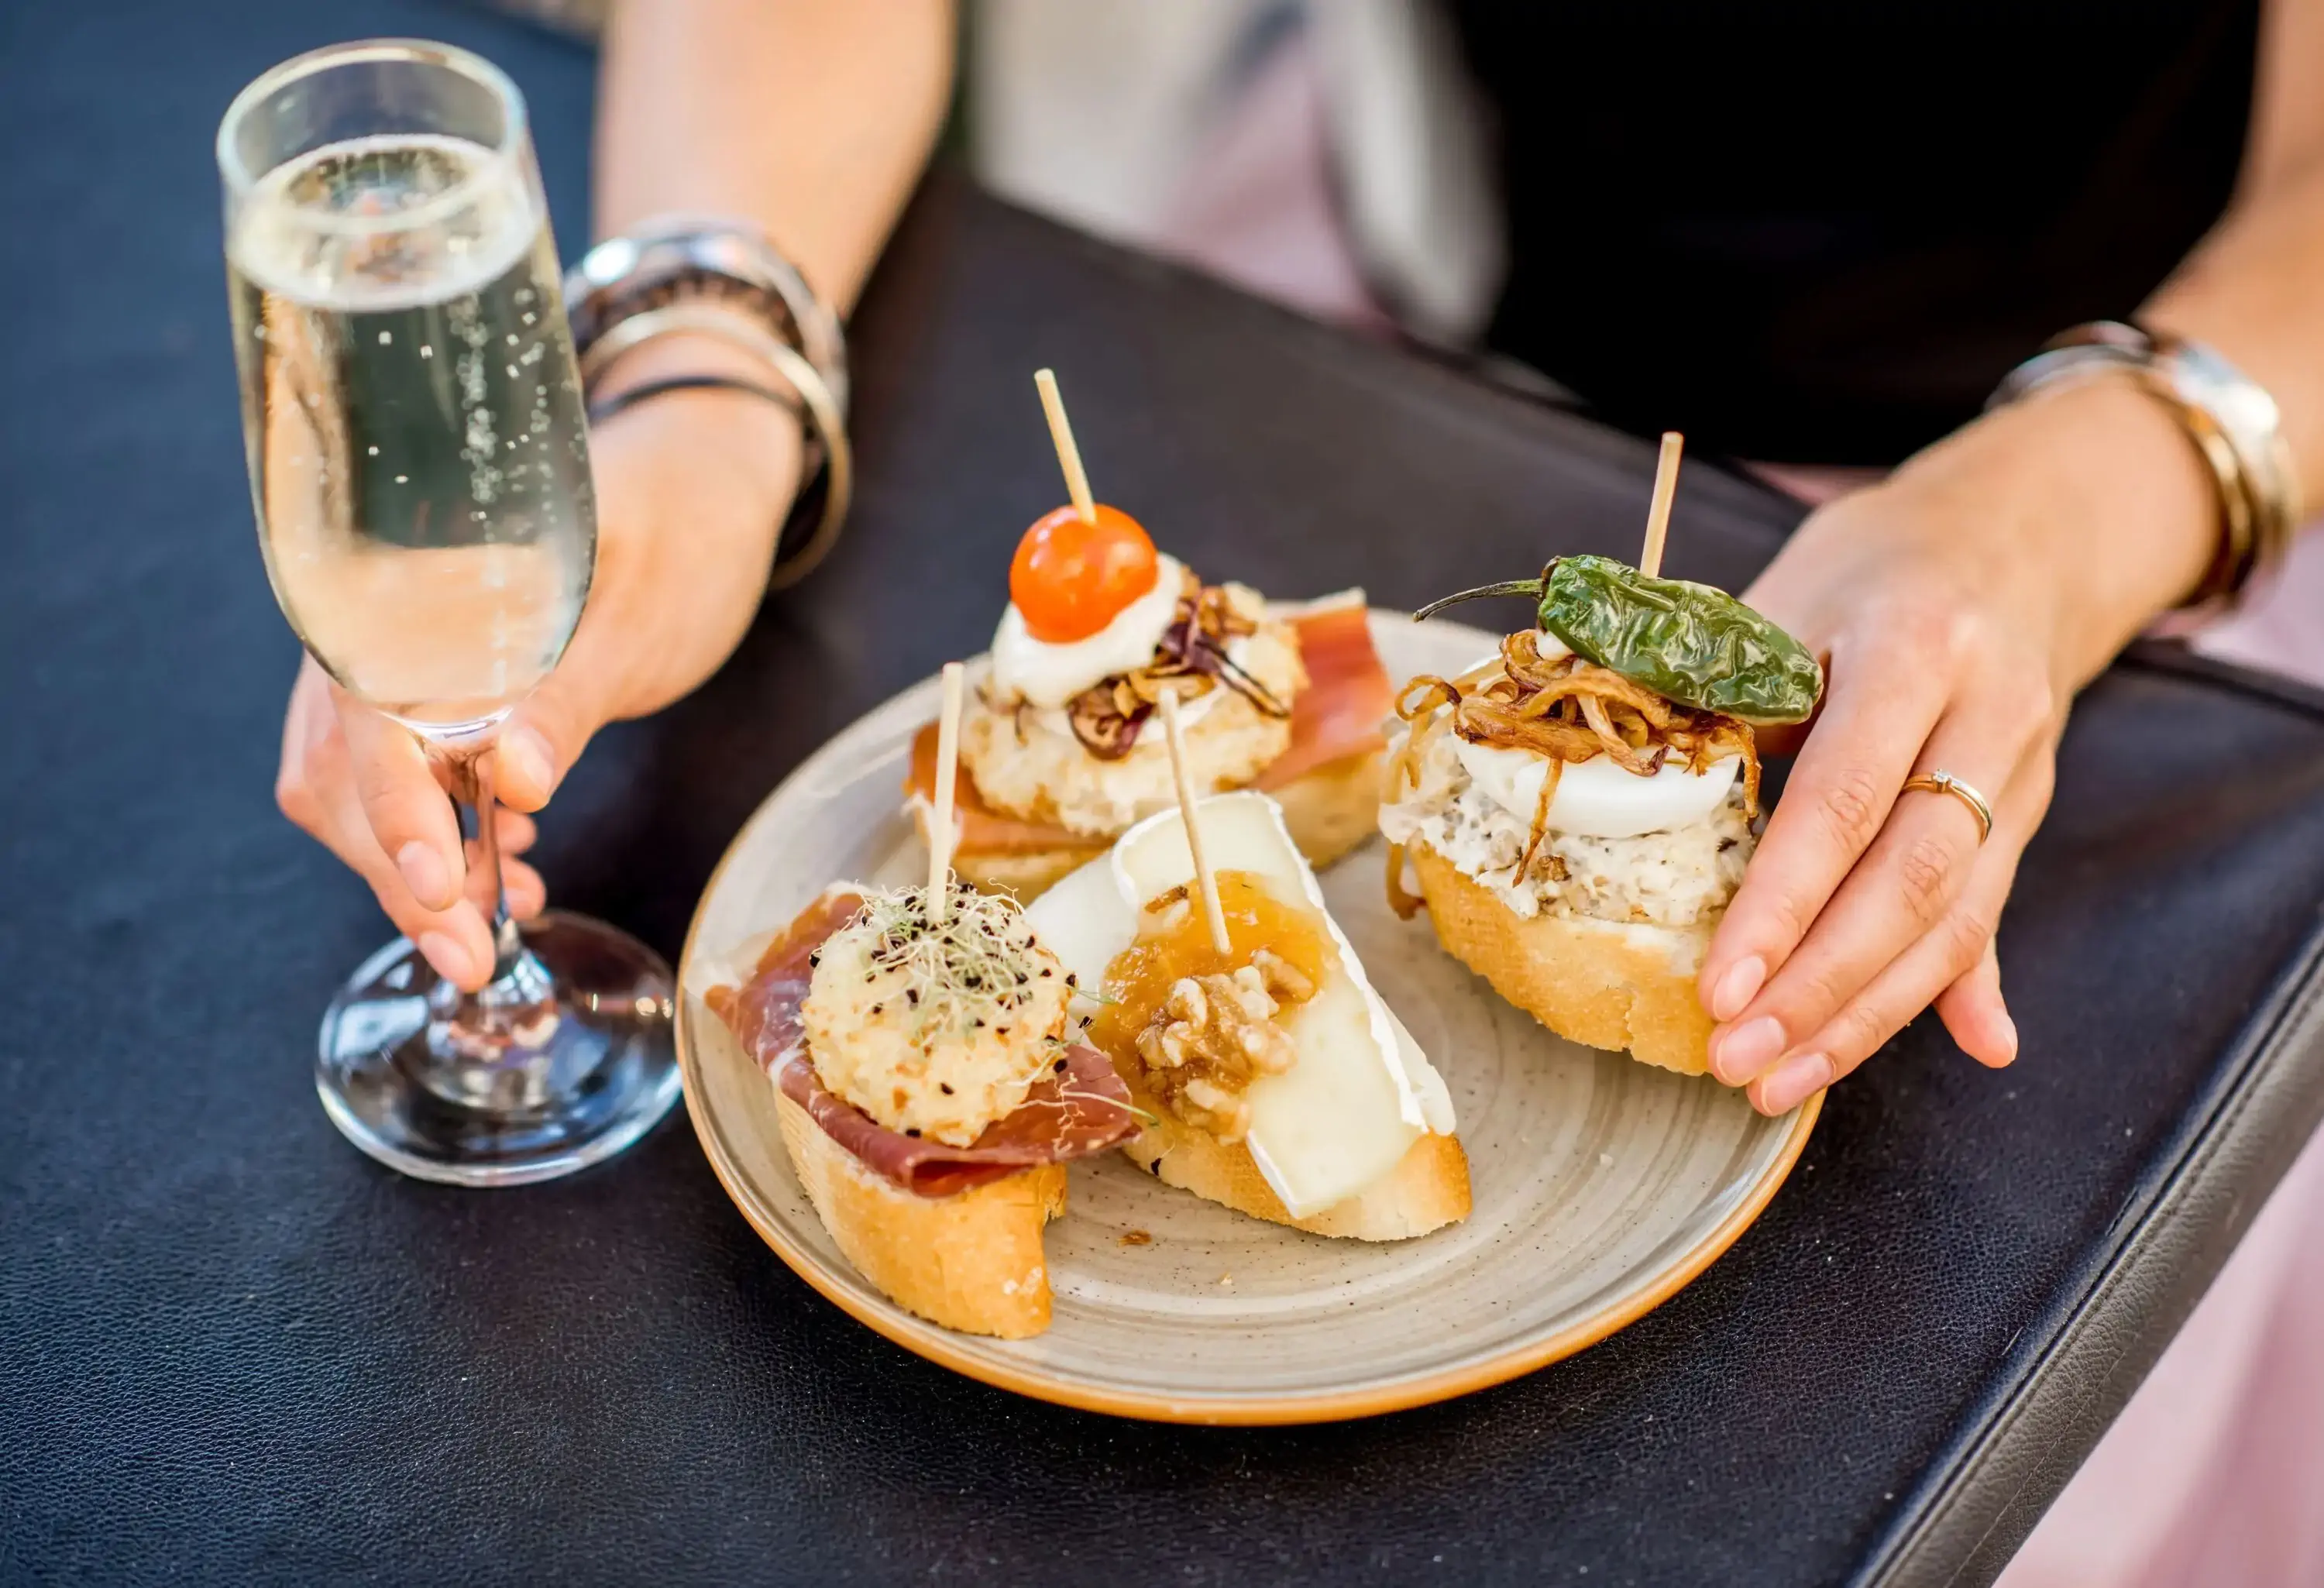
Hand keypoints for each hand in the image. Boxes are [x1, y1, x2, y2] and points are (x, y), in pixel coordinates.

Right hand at [275, 362, 800, 989]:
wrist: (698, 490)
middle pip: (340, 765)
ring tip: (497, 918)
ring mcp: (395, 654)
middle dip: (400, 871)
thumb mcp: (638, 618)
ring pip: (355, 784)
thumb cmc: (676, 531)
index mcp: (419, 578)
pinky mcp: (429, 686)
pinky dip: (440, 836)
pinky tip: (506, 865)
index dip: (394, 809)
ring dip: (415, 866)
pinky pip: (399, 773)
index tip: (441, 889)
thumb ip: (567, 694)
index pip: (366, 709)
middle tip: (472, 954)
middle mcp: (381, 617)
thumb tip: (509, 781)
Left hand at [1697, 377, 2218, 1113]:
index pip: (1845, 796)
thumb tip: (1603, 781)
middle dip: (1820, 985)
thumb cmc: (1866, 570)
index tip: (1719, 981)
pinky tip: (1974, 1049)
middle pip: (1912, 877)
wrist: (2006, 535)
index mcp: (1916, 647)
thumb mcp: (1783, 603)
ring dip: (1868, 1014)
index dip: (1782, 901)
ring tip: (1783, 1079)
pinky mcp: (2027, 816)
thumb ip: (1715, 699)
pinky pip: (1990, 915)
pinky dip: (1968, 987)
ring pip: (1956, 916)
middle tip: (1737, 1056)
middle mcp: (1989, 715)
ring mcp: (2022, 774)